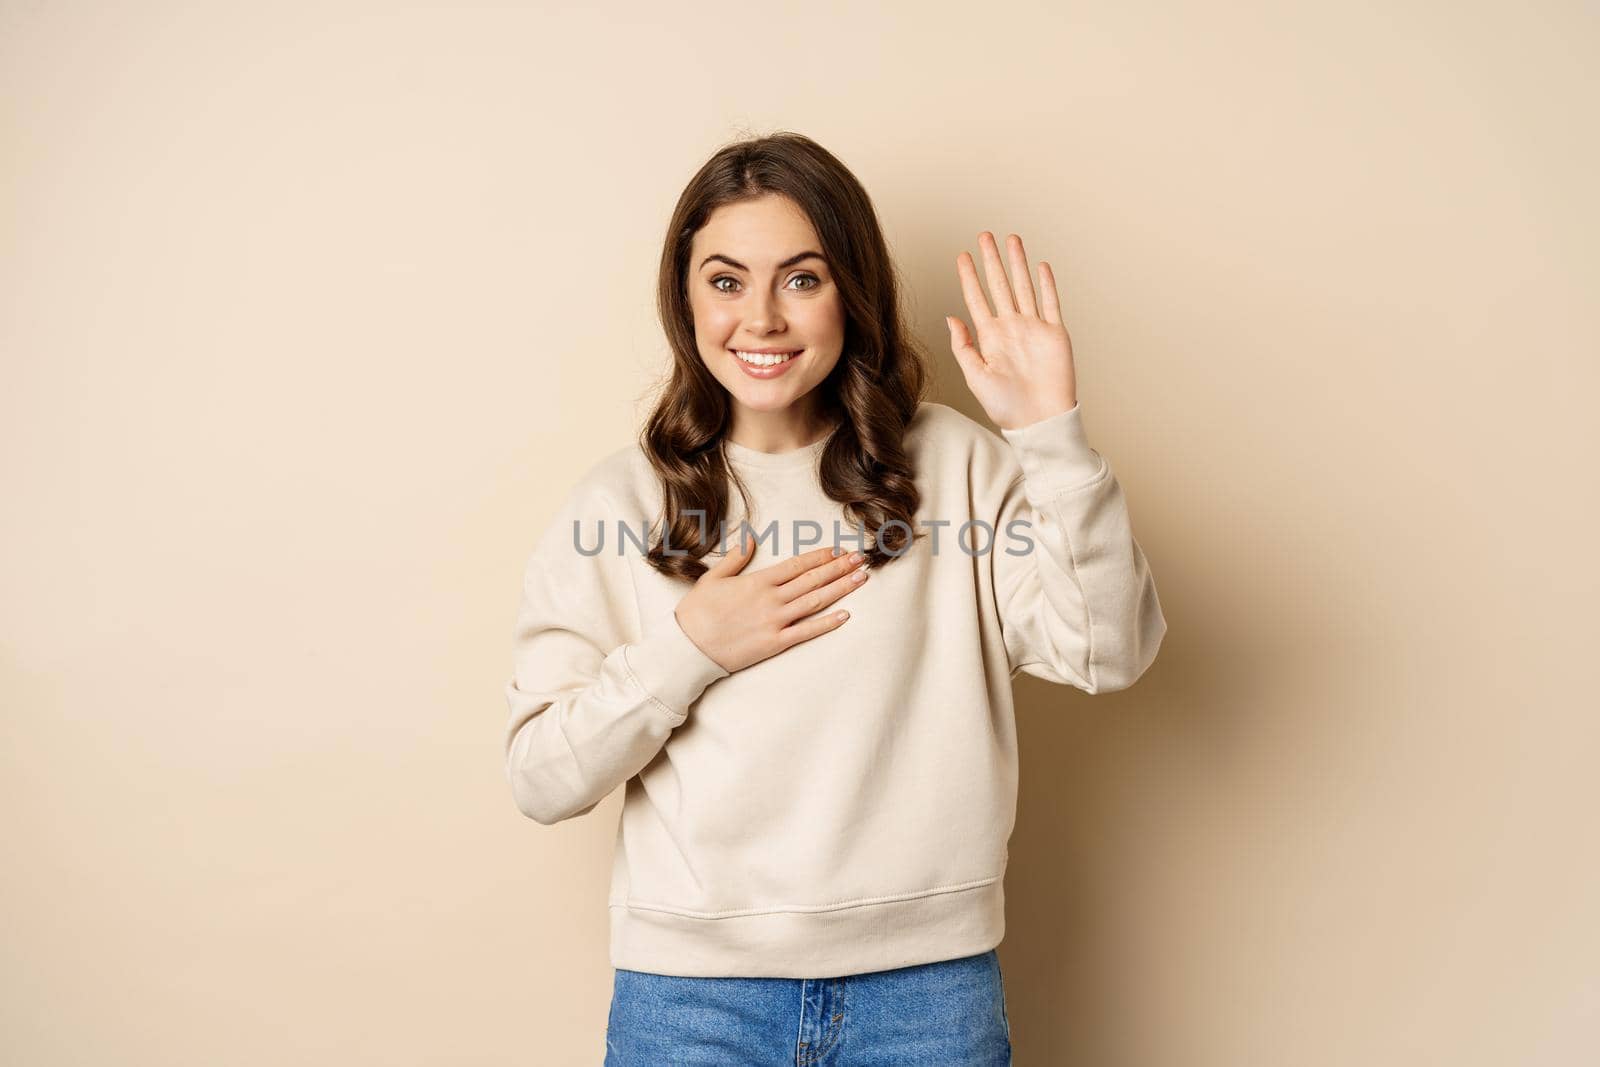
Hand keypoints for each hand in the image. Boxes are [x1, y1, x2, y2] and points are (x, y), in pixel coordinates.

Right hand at [674, 534, 868, 672]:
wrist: (688, 648)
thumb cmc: (697, 613)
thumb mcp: (713, 577)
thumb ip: (735, 557)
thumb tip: (751, 537)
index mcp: (758, 581)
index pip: (797, 564)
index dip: (820, 556)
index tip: (838, 550)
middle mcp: (771, 598)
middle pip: (813, 579)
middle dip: (839, 567)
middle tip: (861, 559)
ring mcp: (775, 621)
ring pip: (815, 602)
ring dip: (840, 588)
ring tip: (861, 579)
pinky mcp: (775, 643)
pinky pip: (807, 632)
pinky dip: (827, 623)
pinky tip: (845, 615)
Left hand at [946, 231, 1077, 429]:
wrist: (1038, 420)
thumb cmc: (1006, 406)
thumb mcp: (975, 376)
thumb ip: (962, 346)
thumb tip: (950, 317)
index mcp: (990, 337)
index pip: (976, 299)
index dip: (968, 277)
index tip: (961, 257)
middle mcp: (1011, 328)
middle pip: (999, 285)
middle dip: (991, 260)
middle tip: (984, 236)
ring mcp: (1034, 328)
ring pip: (1024, 287)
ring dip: (1017, 263)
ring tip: (1011, 240)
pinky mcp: (1055, 334)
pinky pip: (1050, 303)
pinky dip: (1046, 284)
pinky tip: (1040, 266)